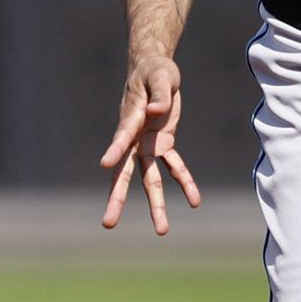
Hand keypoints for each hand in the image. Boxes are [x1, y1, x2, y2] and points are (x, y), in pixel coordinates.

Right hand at [100, 55, 201, 234]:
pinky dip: (184, 182)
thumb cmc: (155, 71)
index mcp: (131, 118)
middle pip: (125, 171)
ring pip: (150, 179)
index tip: (105, 164)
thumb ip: (160, 92)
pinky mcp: (162, 144)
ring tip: (162, 230)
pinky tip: (194, 201)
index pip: (122, 136)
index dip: (115, 149)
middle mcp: (135, 138)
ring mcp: (147, 144)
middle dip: (118, 197)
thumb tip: (159, 109)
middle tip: (108, 223)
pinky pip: (173, 167)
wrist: (155, 70)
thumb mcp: (161, 76)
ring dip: (156, 204)